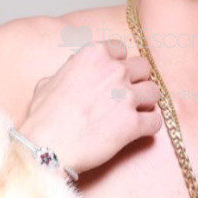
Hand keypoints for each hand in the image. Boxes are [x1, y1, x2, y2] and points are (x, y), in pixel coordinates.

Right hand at [17, 38, 161, 174]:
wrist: (45, 148)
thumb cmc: (43, 118)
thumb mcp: (48, 82)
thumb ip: (68, 72)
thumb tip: (72, 71)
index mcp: (93, 55)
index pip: (121, 49)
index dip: (118, 63)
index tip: (114, 76)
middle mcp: (114, 70)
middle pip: (143, 67)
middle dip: (137, 80)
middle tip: (127, 94)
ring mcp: (126, 96)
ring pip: (154, 92)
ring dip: (146, 102)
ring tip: (134, 113)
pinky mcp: (133, 123)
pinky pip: (155, 121)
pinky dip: (149, 126)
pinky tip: (138, 130)